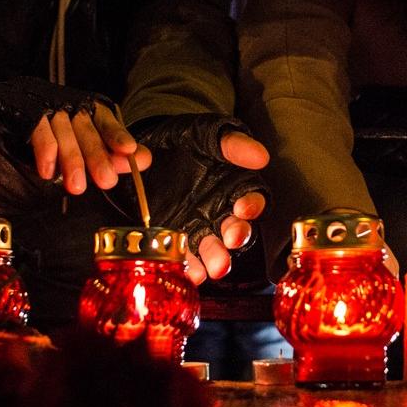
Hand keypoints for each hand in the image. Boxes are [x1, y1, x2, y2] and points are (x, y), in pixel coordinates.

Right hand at [29, 102, 149, 195]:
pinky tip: (49, 172)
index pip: (107, 123)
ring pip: (65, 134)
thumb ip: (116, 155)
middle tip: (107, 180)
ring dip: (72, 161)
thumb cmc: (65, 133)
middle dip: (97, 157)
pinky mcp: (29, 115)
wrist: (19, 107)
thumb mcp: (92, 143)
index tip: (129, 150)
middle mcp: (73, 109)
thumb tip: (144, 160)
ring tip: (76, 186)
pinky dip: (45, 152)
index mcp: (91, 112)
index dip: (118, 136)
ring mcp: (51, 111)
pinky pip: (40, 132)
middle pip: (88, 132)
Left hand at [129, 116, 270, 284]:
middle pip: (236, 231)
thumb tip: (262, 157)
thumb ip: (233, 145)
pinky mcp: (177, 238)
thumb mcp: (208, 134)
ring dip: (213, 260)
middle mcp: (221, 212)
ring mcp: (198, 227)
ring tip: (208, 269)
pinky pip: (187, 257)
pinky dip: (189, 266)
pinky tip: (187, 271)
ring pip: (213, 249)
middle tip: (229, 242)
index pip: (252, 201)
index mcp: (234, 188)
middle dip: (235, 238)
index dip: (251, 206)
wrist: (144, 146)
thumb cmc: (184, 138)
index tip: (243, 208)